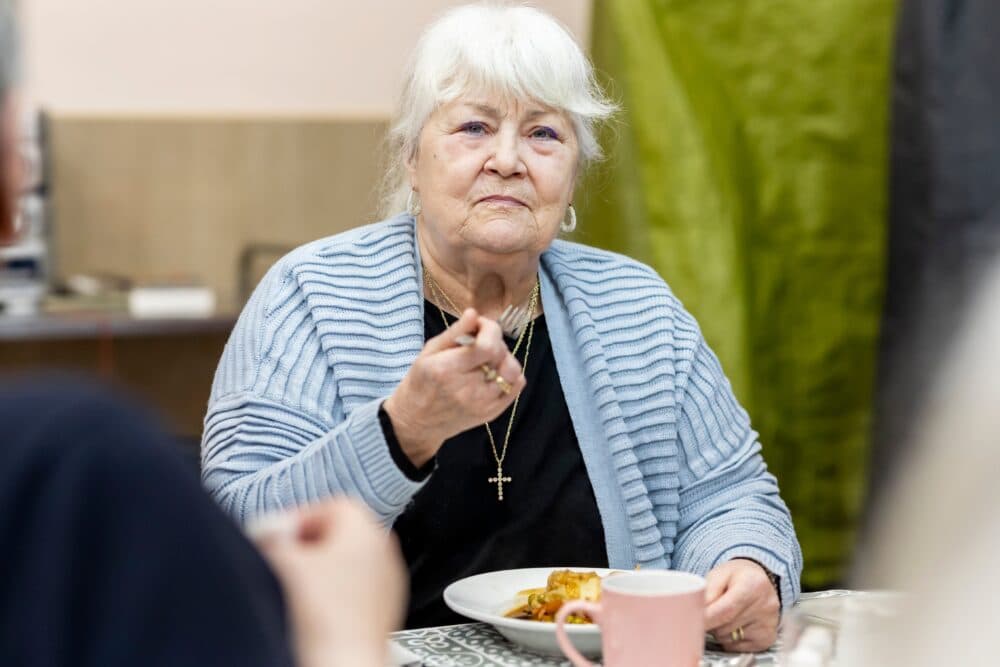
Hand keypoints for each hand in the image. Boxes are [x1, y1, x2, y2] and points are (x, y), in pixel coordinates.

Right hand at [254, 499, 406, 666]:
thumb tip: (266, 528)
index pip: (328, 504)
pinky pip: (354, 588)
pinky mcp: (384, 608)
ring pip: (346, 561)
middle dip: (306, 544)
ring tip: (297, 588)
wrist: (345, 663)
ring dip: (320, 569)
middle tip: (282, 559)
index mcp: (367, 527)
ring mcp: (388, 579)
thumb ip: (272, 534)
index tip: (275, 535)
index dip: (295, 519)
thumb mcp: (285, 561)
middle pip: (338, 532)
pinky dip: (334, 592)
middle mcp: (385, 548)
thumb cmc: (326, 616)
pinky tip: (315, 609)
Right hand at [383, 308, 526, 465]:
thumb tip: (474, 313)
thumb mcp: (429, 352)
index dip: (490, 329)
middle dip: (495, 341)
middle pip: (501, 356)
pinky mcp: (491, 413)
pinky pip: (516, 388)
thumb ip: (454, 332)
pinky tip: (495, 371)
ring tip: (489, 358)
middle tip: (480, 342)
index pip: (487, 346)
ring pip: (512, 372)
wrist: (417, 422)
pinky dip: (511, 375)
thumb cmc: (420, 382)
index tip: (480, 325)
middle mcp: (467, 389)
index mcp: (448, 370)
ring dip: (505, 358)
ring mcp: (482, 404)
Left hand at [704, 559, 779, 652]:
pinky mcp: (767, 638)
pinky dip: (729, 638)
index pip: (725, 611)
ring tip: (725, 613)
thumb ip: (706, 592)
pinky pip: (736, 647)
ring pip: (728, 638)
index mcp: (753, 585)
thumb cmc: (737, 577)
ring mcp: (768, 624)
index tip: (692, 622)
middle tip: (710, 609)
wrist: (758, 580)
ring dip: (719, 630)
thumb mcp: (718, 574)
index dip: (706, 619)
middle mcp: (765, 606)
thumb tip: (696, 613)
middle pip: (725, 627)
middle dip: (710, 622)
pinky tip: (735, 623)